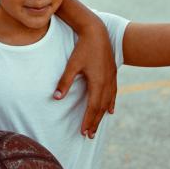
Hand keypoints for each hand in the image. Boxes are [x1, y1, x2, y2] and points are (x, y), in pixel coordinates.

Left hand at [55, 21, 115, 137]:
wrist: (98, 32)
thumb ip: (65, 81)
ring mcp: (111, 79)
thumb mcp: (72, 64)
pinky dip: (111, 104)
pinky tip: (110, 110)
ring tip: (97, 127)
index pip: (92, 107)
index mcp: (98, 82)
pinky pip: (113, 94)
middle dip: (95, 122)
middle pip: (101, 108)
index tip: (84, 132)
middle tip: (90, 135)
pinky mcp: (112, 74)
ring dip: (102, 116)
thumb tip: (56, 97)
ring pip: (108, 102)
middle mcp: (107, 83)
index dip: (88, 120)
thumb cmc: (83, 48)